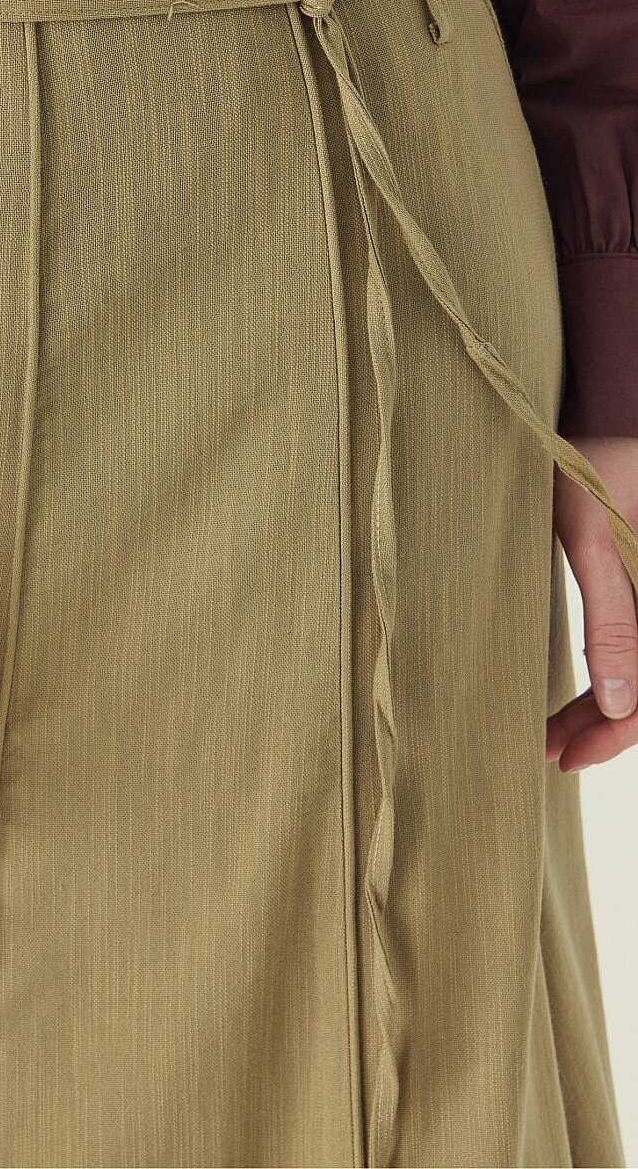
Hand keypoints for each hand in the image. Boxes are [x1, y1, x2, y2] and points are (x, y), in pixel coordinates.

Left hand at [548, 436, 637, 770]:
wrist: (605, 411)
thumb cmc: (591, 459)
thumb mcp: (593, 536)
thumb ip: (611, 618)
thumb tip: (620, 704)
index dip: (618, 735)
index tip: (568, 757)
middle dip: (606, 726)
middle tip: (548, 750)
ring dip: (605, 706)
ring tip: (550, 732)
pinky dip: (612, 672)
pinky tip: (576, 696)